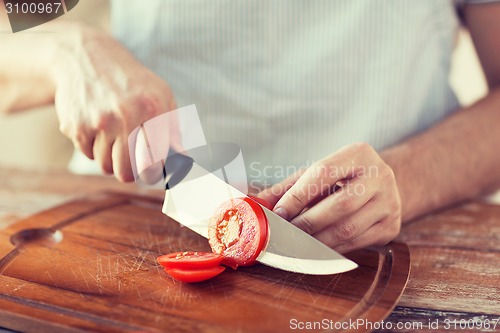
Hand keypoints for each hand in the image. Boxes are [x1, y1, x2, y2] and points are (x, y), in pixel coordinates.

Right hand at [51, 25, 180, 181]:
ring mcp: (98, 121)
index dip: (153, 174)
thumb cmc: (131, 82)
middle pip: (126, 172)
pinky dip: (93, 147)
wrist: (85, 58)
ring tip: (114, 137)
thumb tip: (182, 160)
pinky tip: (97, 127)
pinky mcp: (75, 126)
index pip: (154, 161)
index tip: (152, 172)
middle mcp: (125, 115)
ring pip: (105, 166)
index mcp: (152, 108)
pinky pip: (88, 154)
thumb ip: (172, 129)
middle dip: (130, 172)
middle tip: (132, 161)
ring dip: (111, 159)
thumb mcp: (160, 95)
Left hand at [258, 143, 401, 252]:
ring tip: (295, 244)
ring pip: (348, 229)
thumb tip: (254, 204)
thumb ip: (286, 188)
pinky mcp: (391, 226)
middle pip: (340, 205)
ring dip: (316, 241)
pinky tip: (316, 249)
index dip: (298, 196)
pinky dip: (331, 250)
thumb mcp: (316, 175)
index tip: (278, 213)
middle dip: (307, 223)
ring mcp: (390, 202)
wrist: (380, 185)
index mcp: (358, 154)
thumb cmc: (340, 178)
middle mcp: (380, 175)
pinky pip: (356, 244)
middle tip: (285, 234)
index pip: (324, 173)